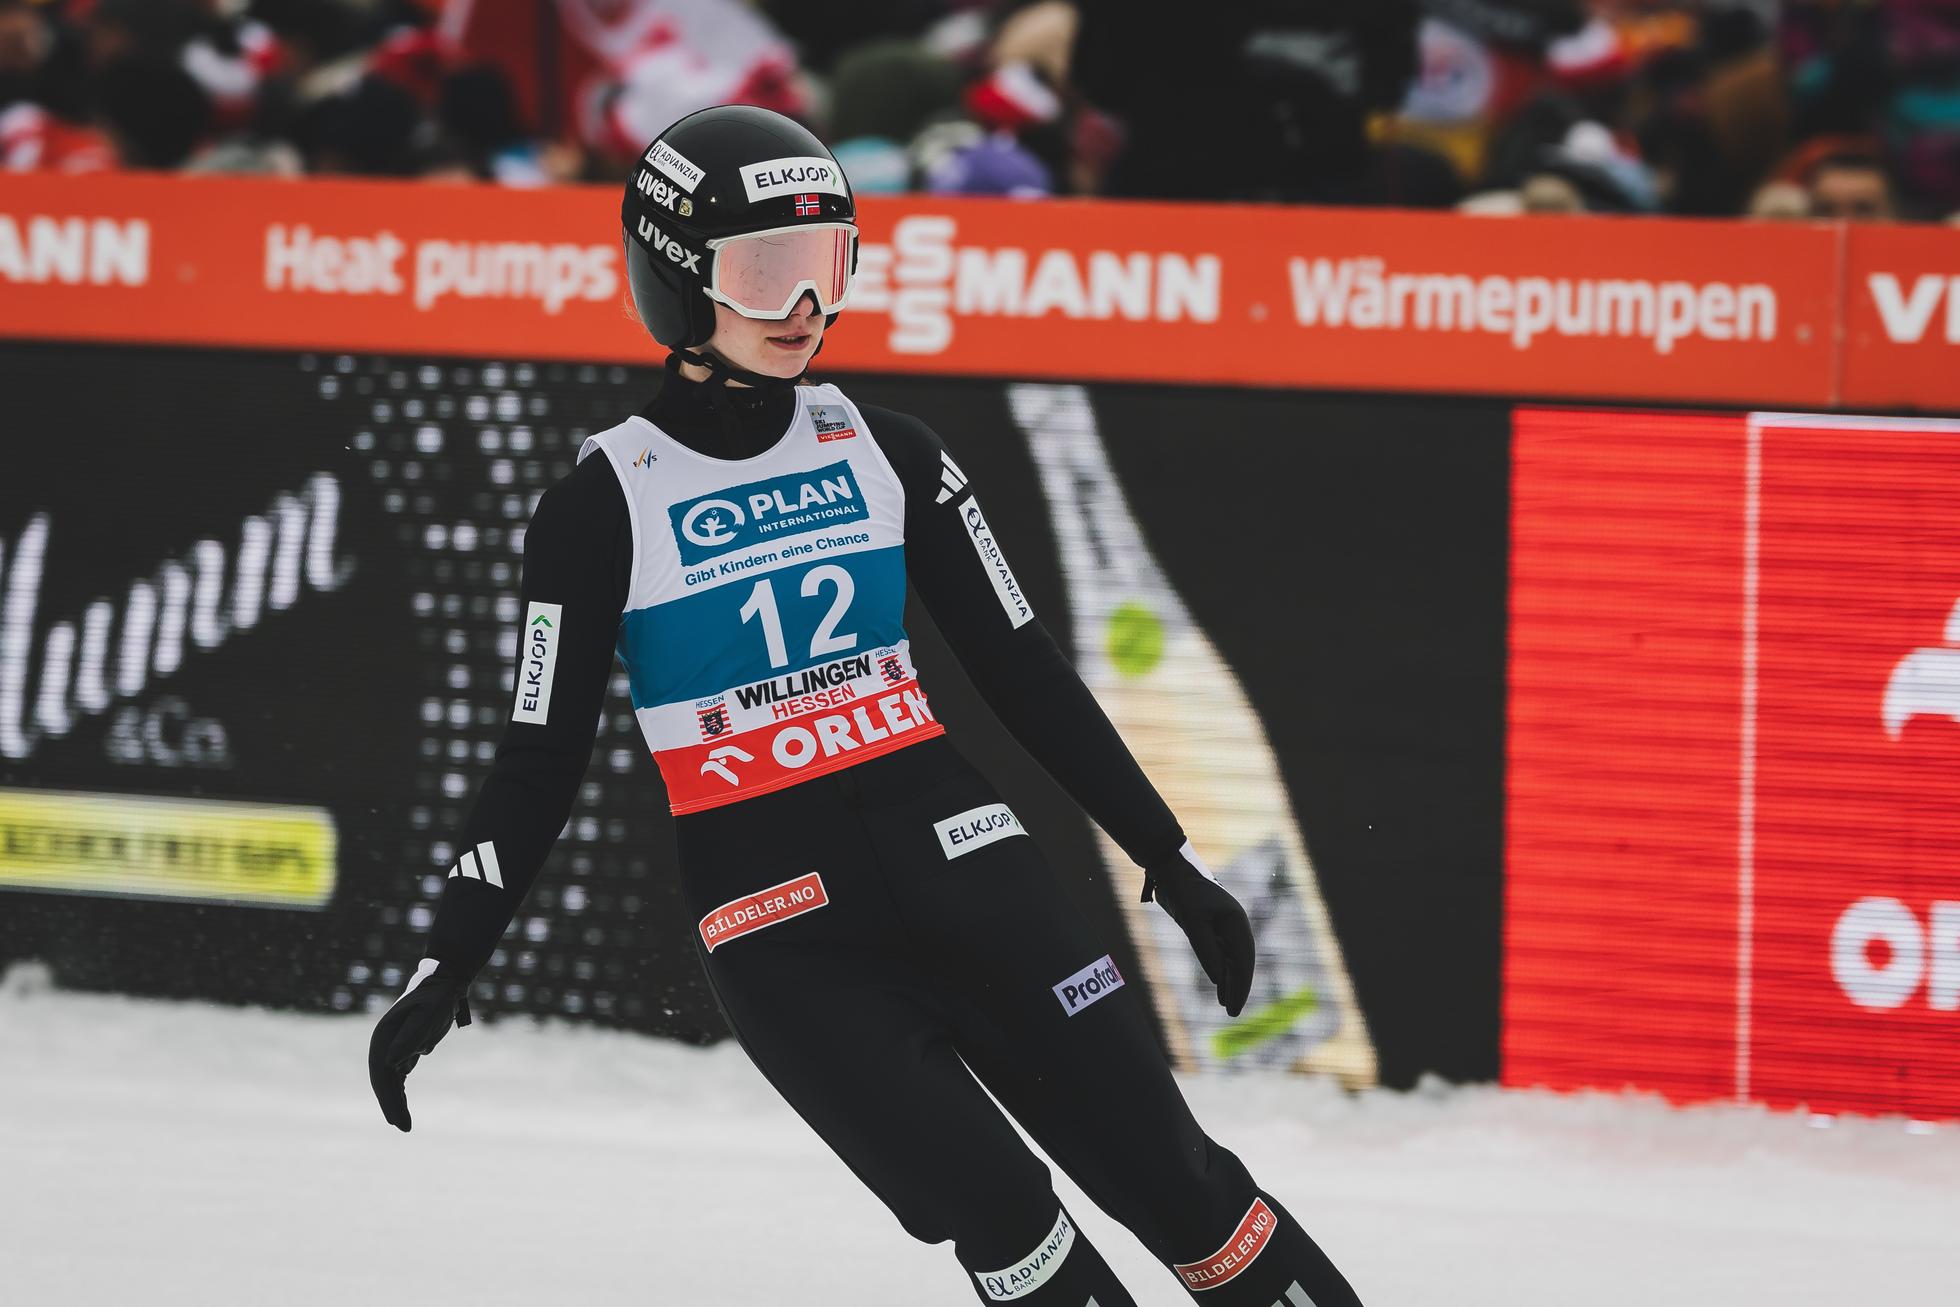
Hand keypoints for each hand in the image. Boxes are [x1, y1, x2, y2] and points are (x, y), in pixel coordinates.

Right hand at [368, 959, 471, 1131]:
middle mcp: (385, 1043)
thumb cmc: (437, 997)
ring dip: (396, 1101)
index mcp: (384, 1036)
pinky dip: (400, 1091)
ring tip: (405, 1125)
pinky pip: (399, 1075)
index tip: (395, 1118)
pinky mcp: (406, 1048)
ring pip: (391, 1080)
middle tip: (404, 1128)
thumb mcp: (427, 1015)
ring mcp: (394, 1046)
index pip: (381, 1072)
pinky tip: (403, 1108)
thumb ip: (410, 1037)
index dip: (386, 1097)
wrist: (446, 984)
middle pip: (384, 1080)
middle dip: (392, 1105)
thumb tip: (391, 1064)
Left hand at [1142, 843, 1254, 1017]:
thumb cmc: (1183, 890)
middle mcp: (1234, 925)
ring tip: (1227, 1006)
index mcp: (1236, 921)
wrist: (1171, 869)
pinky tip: (1219, 988)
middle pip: (1240, 962)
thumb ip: (1206, 950)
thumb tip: (1219, 979)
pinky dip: (1221, 972)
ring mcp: (1224, 927)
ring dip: (1230, 982)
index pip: (1243, 960)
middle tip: (1233, 1013)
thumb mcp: (1193, 921)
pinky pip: (1221, 955)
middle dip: (1238, 988)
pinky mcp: (1211, 928)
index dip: (1241, 985)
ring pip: (1231, 960)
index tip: (1235, 1006)